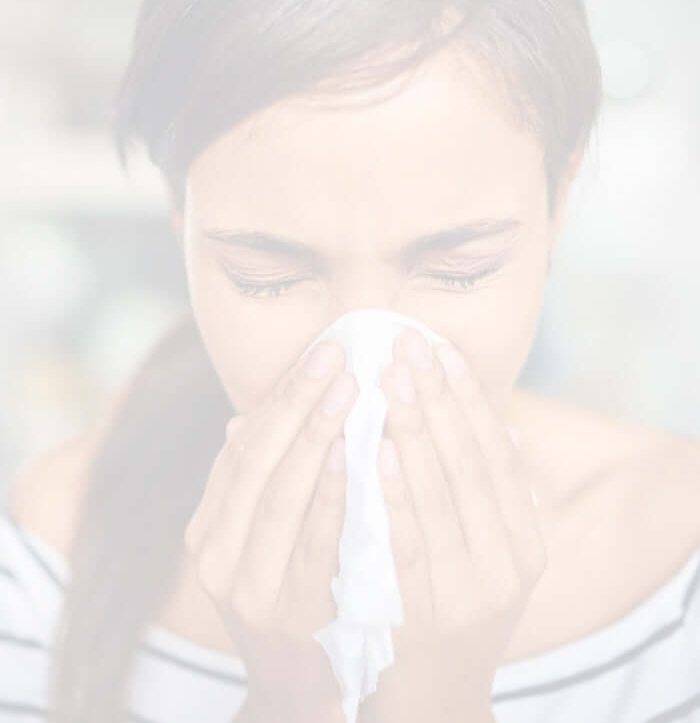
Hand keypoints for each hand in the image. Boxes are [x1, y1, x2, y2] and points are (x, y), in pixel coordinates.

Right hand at [184, 338, 358, 722]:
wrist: (302, 685)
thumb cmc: (290, 595)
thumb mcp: (262, 539)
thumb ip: (258, 481)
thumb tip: (246, 417)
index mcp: (209, 530)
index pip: (242, 449)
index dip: (280, 398)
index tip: (320, 354)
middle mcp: (217, 556)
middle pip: (257, 463)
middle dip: (297, 404)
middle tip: (337, 356)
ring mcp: (250, 587)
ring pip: (279, 495)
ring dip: (314, 436)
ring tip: (349, 389)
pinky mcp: (292, 612)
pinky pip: (313, 542)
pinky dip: (331, 493)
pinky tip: (355, 452)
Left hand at [360, 327, 546, 722]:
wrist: (432, 696)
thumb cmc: (452, 609)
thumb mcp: (486, 555)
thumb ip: (490, 495)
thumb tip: (502, 423)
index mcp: (524, 543)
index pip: (497, 454)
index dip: (469, 398)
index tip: (440, 350)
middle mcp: (508, 564)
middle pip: (470, 463)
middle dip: (436, 398)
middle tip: (406, 345)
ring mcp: (469, 592)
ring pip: (441, 493)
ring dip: (414, 429)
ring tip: (389, 378)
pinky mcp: (424, 613)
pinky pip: (407, 540)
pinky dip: (393, 490)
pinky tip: (374, 448)